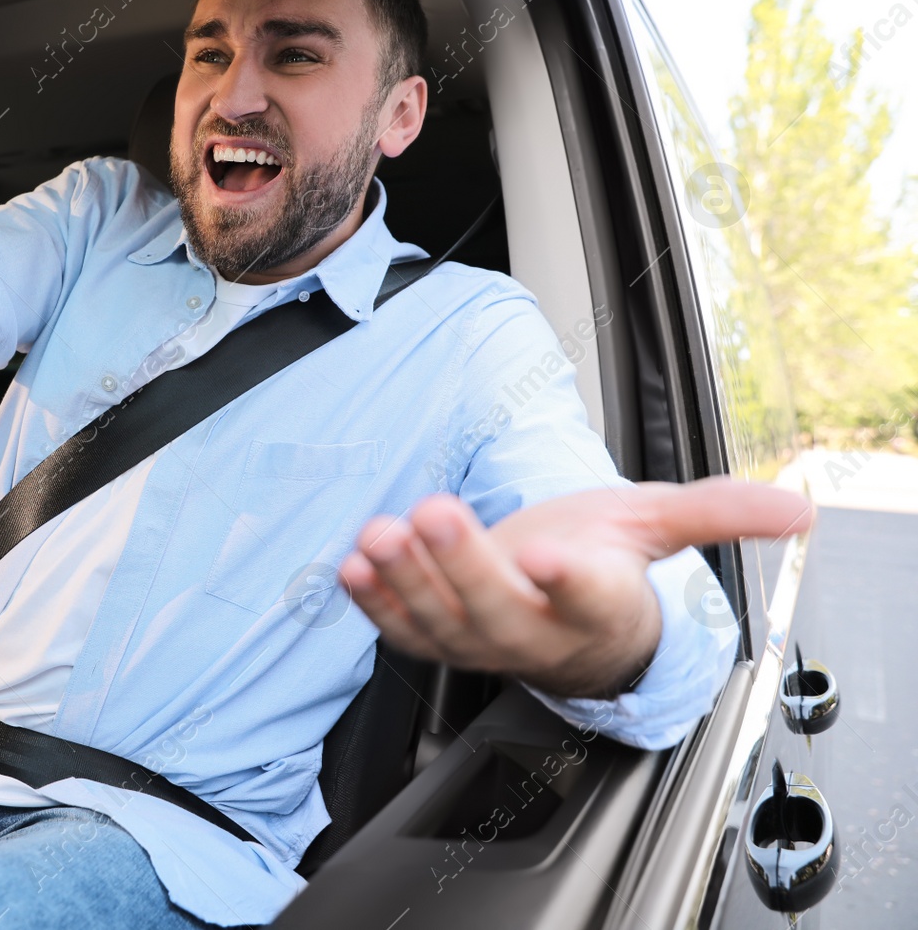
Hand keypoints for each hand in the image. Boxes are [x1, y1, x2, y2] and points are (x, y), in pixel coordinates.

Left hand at [337, 477, 812, 698]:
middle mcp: (538, 634)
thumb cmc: (609, 565)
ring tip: (382, 536)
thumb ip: (718, 513)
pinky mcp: (437, 636)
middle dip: (463, 565)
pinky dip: (373, 603)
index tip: (550, 553)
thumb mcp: (658, 528)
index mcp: (600, 608)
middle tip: (438, 511)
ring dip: (405, 582)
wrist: (568, 620)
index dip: (569, 579)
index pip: (589, 597)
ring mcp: (481, 641)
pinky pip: (402, 630)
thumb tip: (797, 507)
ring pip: (441, 626)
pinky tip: (352, 566)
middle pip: (498, 612)